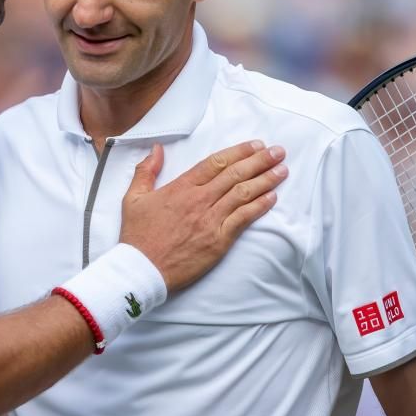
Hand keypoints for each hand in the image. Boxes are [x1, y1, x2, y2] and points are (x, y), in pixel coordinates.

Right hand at [119, 140, 286, 292]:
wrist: (141, 270)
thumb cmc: (137, 236)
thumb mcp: (133, 198)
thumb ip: (146, 170)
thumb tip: (156, 149)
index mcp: (181, 187)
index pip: (215, 163)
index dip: (238, 152)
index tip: (255, 145)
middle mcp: (199, 200)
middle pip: (235, 174)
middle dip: (259, 161)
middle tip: (277, 151)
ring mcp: (210, 220)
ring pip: (243, 194)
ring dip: (265, 180)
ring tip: (281, 170)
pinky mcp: (218, 241)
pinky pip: (243, 219)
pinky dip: (259, 206)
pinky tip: (272, 197)